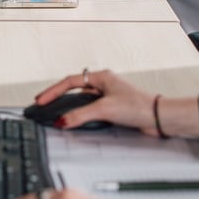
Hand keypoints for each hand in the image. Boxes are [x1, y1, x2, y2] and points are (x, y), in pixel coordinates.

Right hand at [35, 69, 157, 133]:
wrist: (157, 118)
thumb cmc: (137, 106)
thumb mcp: (105, 109)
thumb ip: (81, 115)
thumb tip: (63, 120)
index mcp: (101, 77)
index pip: (70, 81)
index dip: (53, 91)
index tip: (41, 100)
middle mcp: (103, 85)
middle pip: (74, 89)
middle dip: (57, 96)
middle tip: (42, 103)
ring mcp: (107, 97)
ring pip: (82, 100)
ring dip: (68, 106)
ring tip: (54, 112)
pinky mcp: (112, 109)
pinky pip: (89, 110)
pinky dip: (79, 115)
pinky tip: (75, 121)